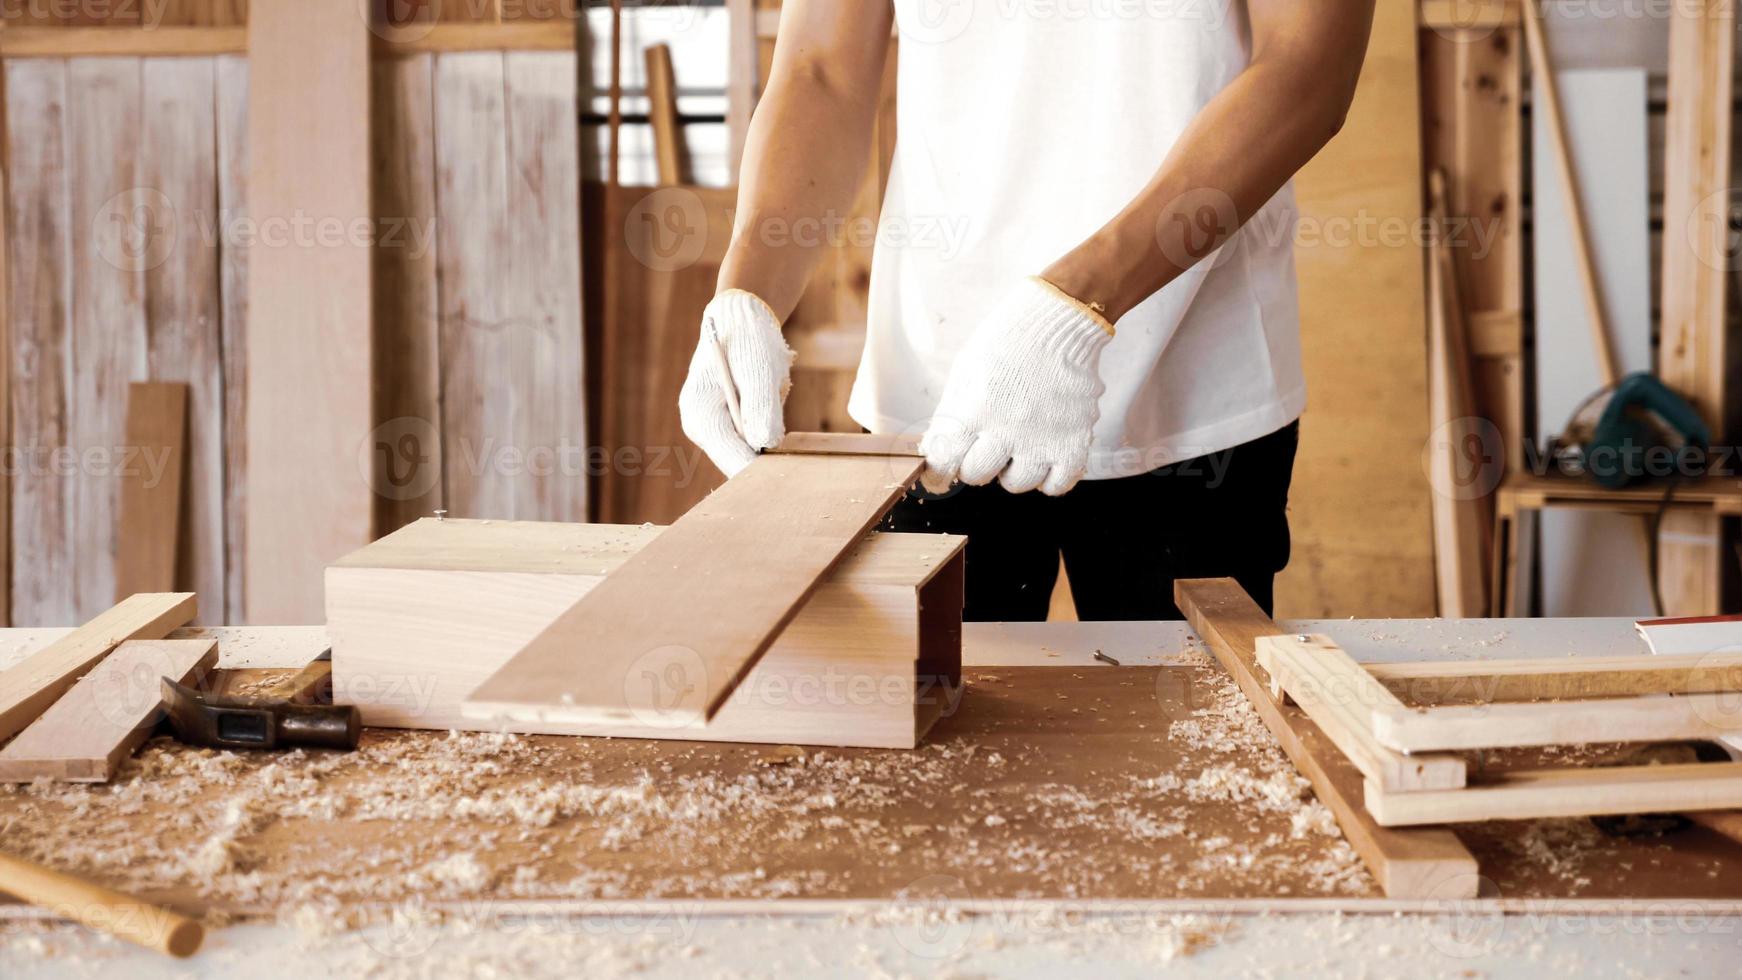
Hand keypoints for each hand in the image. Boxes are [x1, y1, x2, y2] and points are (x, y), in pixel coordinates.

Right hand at [678, 290, 794, 476]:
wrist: (743, 320)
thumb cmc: (749, 340)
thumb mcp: (760, 369)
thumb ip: (761, 406)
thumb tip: (764, 442)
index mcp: (701, 415)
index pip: (731, 457)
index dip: (760, 469)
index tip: (789, 472)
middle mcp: (701, 427)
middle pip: (739, 460)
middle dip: (766, 449)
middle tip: (786, 415)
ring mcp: (713, 427)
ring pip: (751, 449)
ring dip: (770, 429)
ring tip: (771, 391)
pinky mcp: (728, 424)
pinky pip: (756, 436)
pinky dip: (769, 421)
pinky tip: (768, 395)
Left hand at [919, 277, 1113, 495]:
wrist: (1058, 322)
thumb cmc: (1007, 342)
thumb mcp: (966, 371)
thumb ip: (949, 414)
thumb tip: (935, 450)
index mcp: (975, 410)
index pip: (946, 460)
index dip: (944, 462)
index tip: (949, 458)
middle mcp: (1008, 430)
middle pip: (978, 475)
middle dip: (975, 462)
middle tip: (984, 445)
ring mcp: (1043, 439)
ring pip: (1017, 484)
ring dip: (1011, 470)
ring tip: (1016, 447)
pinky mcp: (1074, 441)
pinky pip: (1058, 484)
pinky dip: (1048, 478)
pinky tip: (1043, 457)